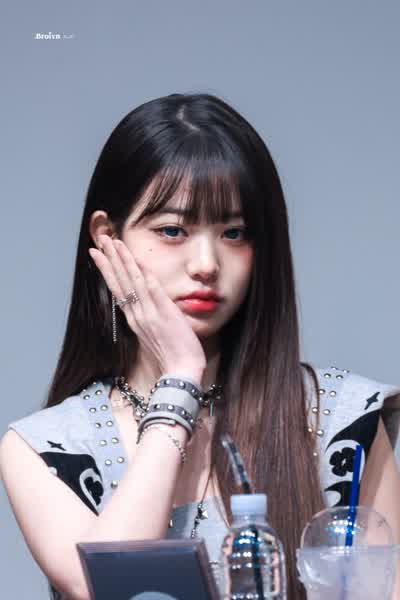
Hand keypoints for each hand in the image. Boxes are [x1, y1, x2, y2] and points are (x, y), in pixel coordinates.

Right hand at [89, 235, 206, 379]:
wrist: (181, 373)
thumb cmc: (172, 357)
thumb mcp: (155, 336)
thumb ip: (149, 319)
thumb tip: (146, 308)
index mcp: (135, 320)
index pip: (118, 289)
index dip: (107, 270)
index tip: (98, 254)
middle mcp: (137, 315)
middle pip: (120, 282)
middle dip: (109, 259)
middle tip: (100, 240)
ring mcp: (149, 314)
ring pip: (132, 282)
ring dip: (123, 260)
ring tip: (114, 242)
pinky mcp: (164, 314)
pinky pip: (152, 290)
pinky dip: (143, 275)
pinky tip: (137, 260)